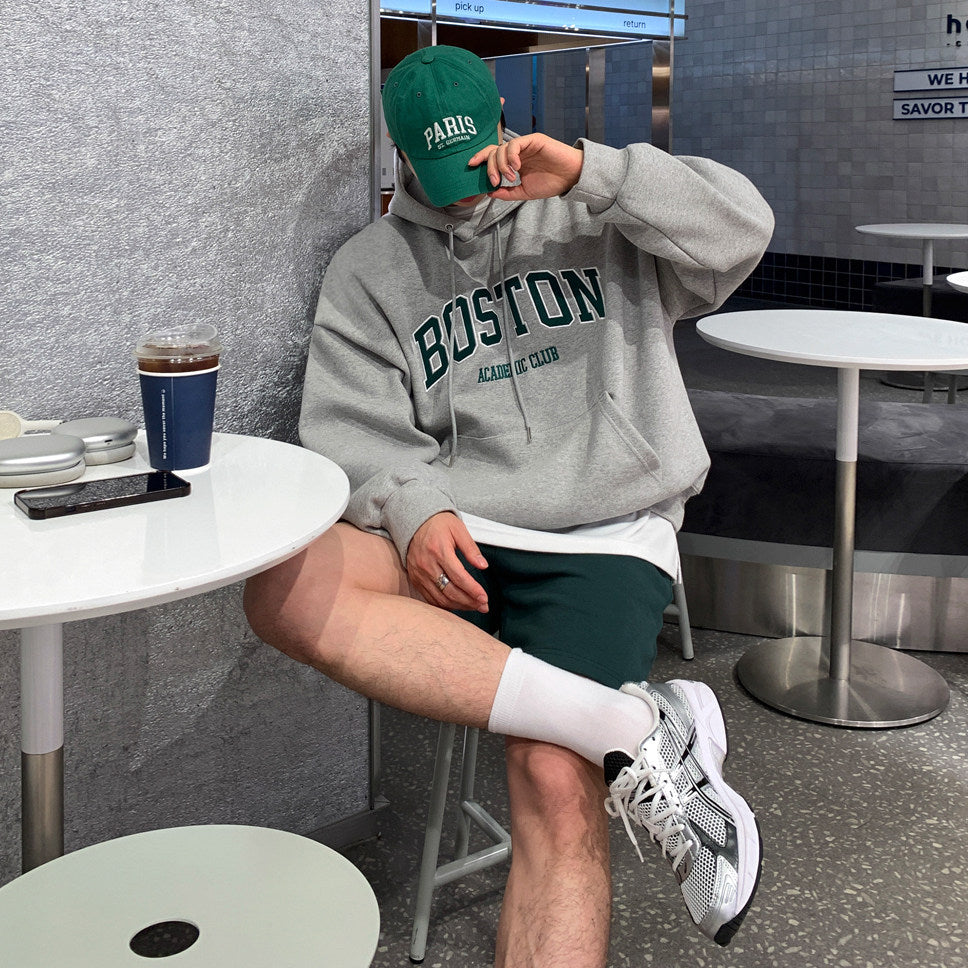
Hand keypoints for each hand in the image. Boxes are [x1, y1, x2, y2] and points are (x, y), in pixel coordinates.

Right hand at [407, 512, 488, 612]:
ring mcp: (419, 574)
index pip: (458, 577)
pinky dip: (445, 605)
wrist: (414, 523)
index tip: (484, 597)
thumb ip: (471, 548)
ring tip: (473, 606)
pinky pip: (430, 598)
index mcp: (439, 551)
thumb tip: (482, 565)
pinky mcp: (415, 579)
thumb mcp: (458, 529)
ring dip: (459, 605)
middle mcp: (427, 565)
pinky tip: (457, 604)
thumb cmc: (438, 524)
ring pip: (440, 598)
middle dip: (469, 601)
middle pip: (450, 591)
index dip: (473, 590)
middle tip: (483, 605)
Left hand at [468, 133, 582, 201]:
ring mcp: (525, 145)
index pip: (493, 155)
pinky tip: (516, 167)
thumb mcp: (524, 192)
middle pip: (494, 151)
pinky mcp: (533, 140)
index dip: (480, 157)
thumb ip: (507, 193)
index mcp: (514, 162)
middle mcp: (518, 152)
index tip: (471, 165)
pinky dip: (511, 155)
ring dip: (501, 164)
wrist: (570, 178)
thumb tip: (489, 192)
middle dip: (489, 167)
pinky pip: (515, 143)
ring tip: (510, 177)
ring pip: (502, 148)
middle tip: (495, 180)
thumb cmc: (551, 183)